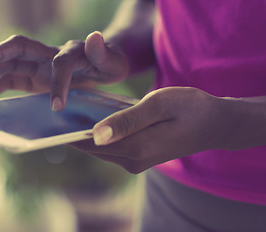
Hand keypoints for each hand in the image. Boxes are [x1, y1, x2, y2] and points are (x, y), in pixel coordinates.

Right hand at [0, 32, 128, 110]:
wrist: (106, 64)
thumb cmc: (109, 62)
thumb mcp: (111, 60)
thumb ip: (101, 52)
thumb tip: (94, 37)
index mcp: (70, 52)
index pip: (59, 63)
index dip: (58, 83)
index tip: (58, 106)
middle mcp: (50, 55)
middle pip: (20, 48)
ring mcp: (41, 66)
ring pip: (12, 64)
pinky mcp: (37, 78)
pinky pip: (14, 79)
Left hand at [71, 87, 228, 173]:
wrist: (215, 124)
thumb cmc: (190, 108)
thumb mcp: (159, 105)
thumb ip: (127, 120)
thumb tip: (95, 135)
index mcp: (136, 147)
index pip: (90, 143)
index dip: (69, 131)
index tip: (50, 117)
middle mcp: (133, 160)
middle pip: (92, 147)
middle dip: (75, 131)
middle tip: (58, 109)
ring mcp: (136, 161)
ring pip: (101, 147)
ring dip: (87, 131)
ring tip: (74, 110)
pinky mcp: (139, 156)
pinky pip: (112, 146)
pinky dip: (102, 133)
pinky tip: (96, 116)